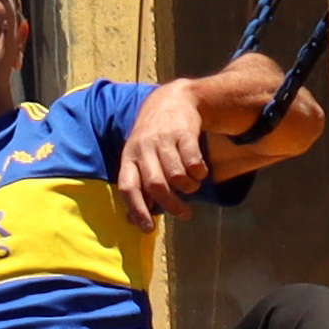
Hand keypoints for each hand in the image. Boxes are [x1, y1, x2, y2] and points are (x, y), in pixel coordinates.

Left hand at [113, 80, 215, 221]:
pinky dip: (199, 172)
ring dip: (188, 187)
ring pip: (176, 174)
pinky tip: (200, 173)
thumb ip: (137, 186)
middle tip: (184, 214)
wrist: (173, 100)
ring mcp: (163, 139)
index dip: (137, 209)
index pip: (128, 187)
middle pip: (156, 184)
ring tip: (192, 187)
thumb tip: (130, 221)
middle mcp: (143, 149)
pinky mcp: (184, 132)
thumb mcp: (138, 158)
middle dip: (171, 204)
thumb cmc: (153, 139)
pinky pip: (193, 160)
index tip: (148, 229)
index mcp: (129, 158)